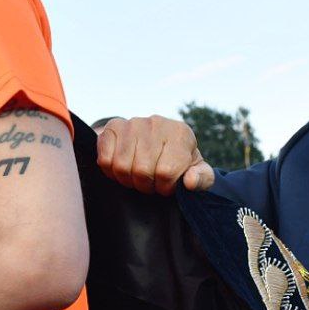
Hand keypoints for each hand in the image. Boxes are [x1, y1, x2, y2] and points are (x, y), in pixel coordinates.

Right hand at [96, 116, 214, 195]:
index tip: (166, 184)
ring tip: (137, 176)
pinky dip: (110, 170)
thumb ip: (203, 179)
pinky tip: (122, 167)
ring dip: (127, 179)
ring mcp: (133, 122)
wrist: (157, 141)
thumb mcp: (197, 170)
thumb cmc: (179, 161)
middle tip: (150, 182)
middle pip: (142, 171)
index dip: (164, 187)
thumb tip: (190, 182)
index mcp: (181, 133)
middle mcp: (157, 123)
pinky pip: (105, 158)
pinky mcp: (114, 126)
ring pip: (121, 166)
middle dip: (145, 185)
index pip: (166, 173)